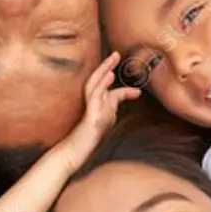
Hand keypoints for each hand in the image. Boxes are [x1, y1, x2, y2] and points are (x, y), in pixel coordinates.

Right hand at [61, 52, 140, 172]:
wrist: (72, 156)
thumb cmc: (85, 146)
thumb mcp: (101, 129)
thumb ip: (107, 118)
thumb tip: (114, 110)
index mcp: (97, 109)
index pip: (110, 95)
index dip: (124, 91)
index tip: (138, 92)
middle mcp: (93, 107)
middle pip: (100, 83)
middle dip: (108, 68)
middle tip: (117, 55)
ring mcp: (91, 111)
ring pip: (96, 85)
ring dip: (104, 70)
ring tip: (112, 57)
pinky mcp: (90, 117)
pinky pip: (95, 97)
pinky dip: (102, 85)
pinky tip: (109, 76)